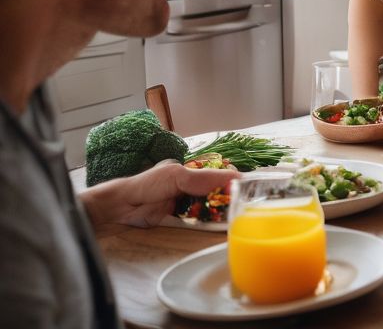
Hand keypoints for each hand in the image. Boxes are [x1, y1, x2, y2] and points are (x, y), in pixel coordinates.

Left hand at [82, 161, 240, 227]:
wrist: (121, 208)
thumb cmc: (147, 185)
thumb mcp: (178, 176)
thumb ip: (204, 178)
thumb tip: (235, 178)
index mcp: (191, 170)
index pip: (219, 173)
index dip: (233, 180)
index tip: (249, 188)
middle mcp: (192, 186)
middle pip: (218, 191)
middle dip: (230, 197)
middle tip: (246, 205)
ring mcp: (187, 203)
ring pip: (212, 206)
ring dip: (223, 211)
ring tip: (238, 215)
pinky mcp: (182, 219)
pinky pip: (202, 220)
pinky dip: (212, 222)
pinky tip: (223, 224)